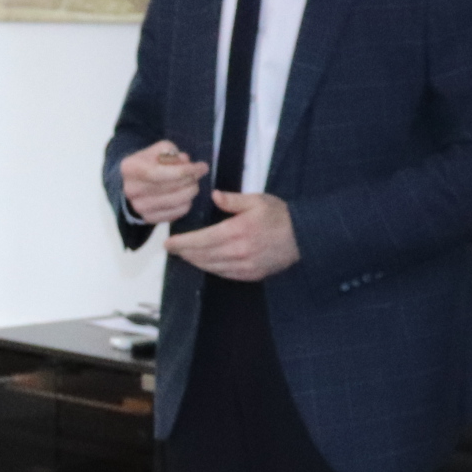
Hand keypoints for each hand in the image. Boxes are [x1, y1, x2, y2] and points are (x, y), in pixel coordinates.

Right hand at [119, 140, 210, 224]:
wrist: (132, 184)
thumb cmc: (148, 164)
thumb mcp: (156, 150)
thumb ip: (171, 151)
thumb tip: (185, 162)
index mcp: (131, 168)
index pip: (160, 172)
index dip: (184, 171)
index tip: (202, 166)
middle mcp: (131, 190)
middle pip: (171, 187)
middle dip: (191, 179)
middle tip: (200, 172)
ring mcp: (139, 207)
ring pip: (177, 201)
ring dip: (191, 190)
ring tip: (193, 183)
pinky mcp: (149, 218)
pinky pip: (177, 212)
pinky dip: (187, 203)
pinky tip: (185, 194)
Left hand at [166, 190, 301, 280]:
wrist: (303, 236)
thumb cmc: (279, 215)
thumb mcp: (256, 200)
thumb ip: (232, 200)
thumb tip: (213, 196)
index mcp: (237, 231)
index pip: (201, 240)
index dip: (182, 244)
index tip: (168, 244)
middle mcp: (238, 252)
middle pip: (202, 256)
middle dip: (185, 253)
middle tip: (173, 249)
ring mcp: (245, 267)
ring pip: (211, 268)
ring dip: (196, 262)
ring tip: (186, 255)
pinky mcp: (251, 275)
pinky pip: (224, 274)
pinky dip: (211, 269)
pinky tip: (205, 262)